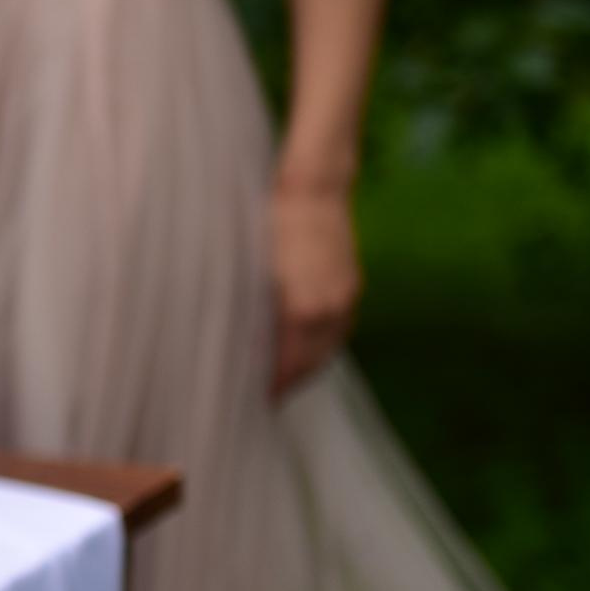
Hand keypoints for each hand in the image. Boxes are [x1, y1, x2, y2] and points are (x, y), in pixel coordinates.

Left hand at [269, 180, 360, 398]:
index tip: (254, 401)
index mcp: (302, 309)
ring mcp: (344, 298)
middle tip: (263, 399)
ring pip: (327, 350)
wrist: (314, 190)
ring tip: (281, 381)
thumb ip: (250, 314)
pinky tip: (303, 352)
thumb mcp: (248, 271)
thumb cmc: (267, 225)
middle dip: (288, 383)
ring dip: (306, 368)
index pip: (288, 364)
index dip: (272, 386)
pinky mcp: (351, 288)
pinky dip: (321, 348)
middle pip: (310, 363)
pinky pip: (338, 331)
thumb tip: (238, 349)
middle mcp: (329, 308)